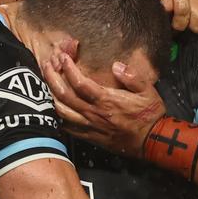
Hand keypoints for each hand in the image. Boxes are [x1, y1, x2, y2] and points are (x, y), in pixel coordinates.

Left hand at [40, 49, 165, 155]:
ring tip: (45, 82)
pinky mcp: (89, 136)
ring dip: (50, 95)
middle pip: (64, 95)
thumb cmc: (150, 115)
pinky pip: (66, 126)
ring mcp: (89, 126)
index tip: (63, 57)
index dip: (68, 68)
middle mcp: (94, 113)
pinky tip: (53, 107)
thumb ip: (132, 77)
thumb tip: (116, 65)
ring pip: (61, 111)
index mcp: (107, 100)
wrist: (151, 141)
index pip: (80, 83)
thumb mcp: (148, 91)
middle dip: (52, 77)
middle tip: (47, 64)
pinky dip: (56, 116)